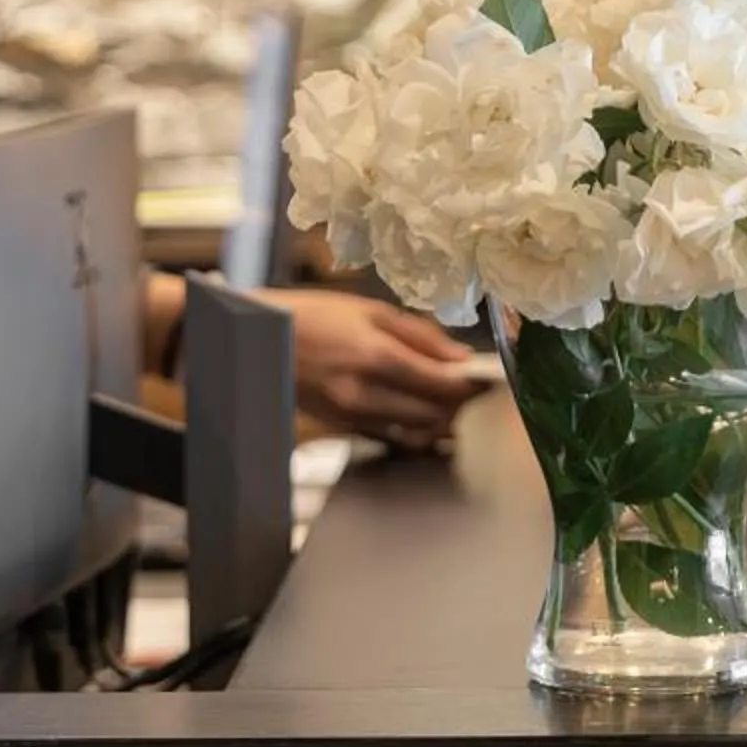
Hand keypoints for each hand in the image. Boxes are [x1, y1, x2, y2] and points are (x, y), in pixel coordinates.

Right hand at [260, 289, 490, 446]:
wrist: (261, 341)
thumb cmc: (316, 315)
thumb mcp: (370, 310)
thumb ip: (420, 334)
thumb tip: (459, 356)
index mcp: (377, 356)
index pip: (442, 384)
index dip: (470, 385)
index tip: (485, 380)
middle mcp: (367, 393)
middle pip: (433, 414)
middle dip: (459, 406)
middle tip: (472, 392)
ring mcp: (353, 416)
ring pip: (415, 432)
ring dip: (439, 421)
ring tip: (449, 403)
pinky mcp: (343, 427)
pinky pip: (390, 436)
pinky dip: (412, 429)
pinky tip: (418, 414)